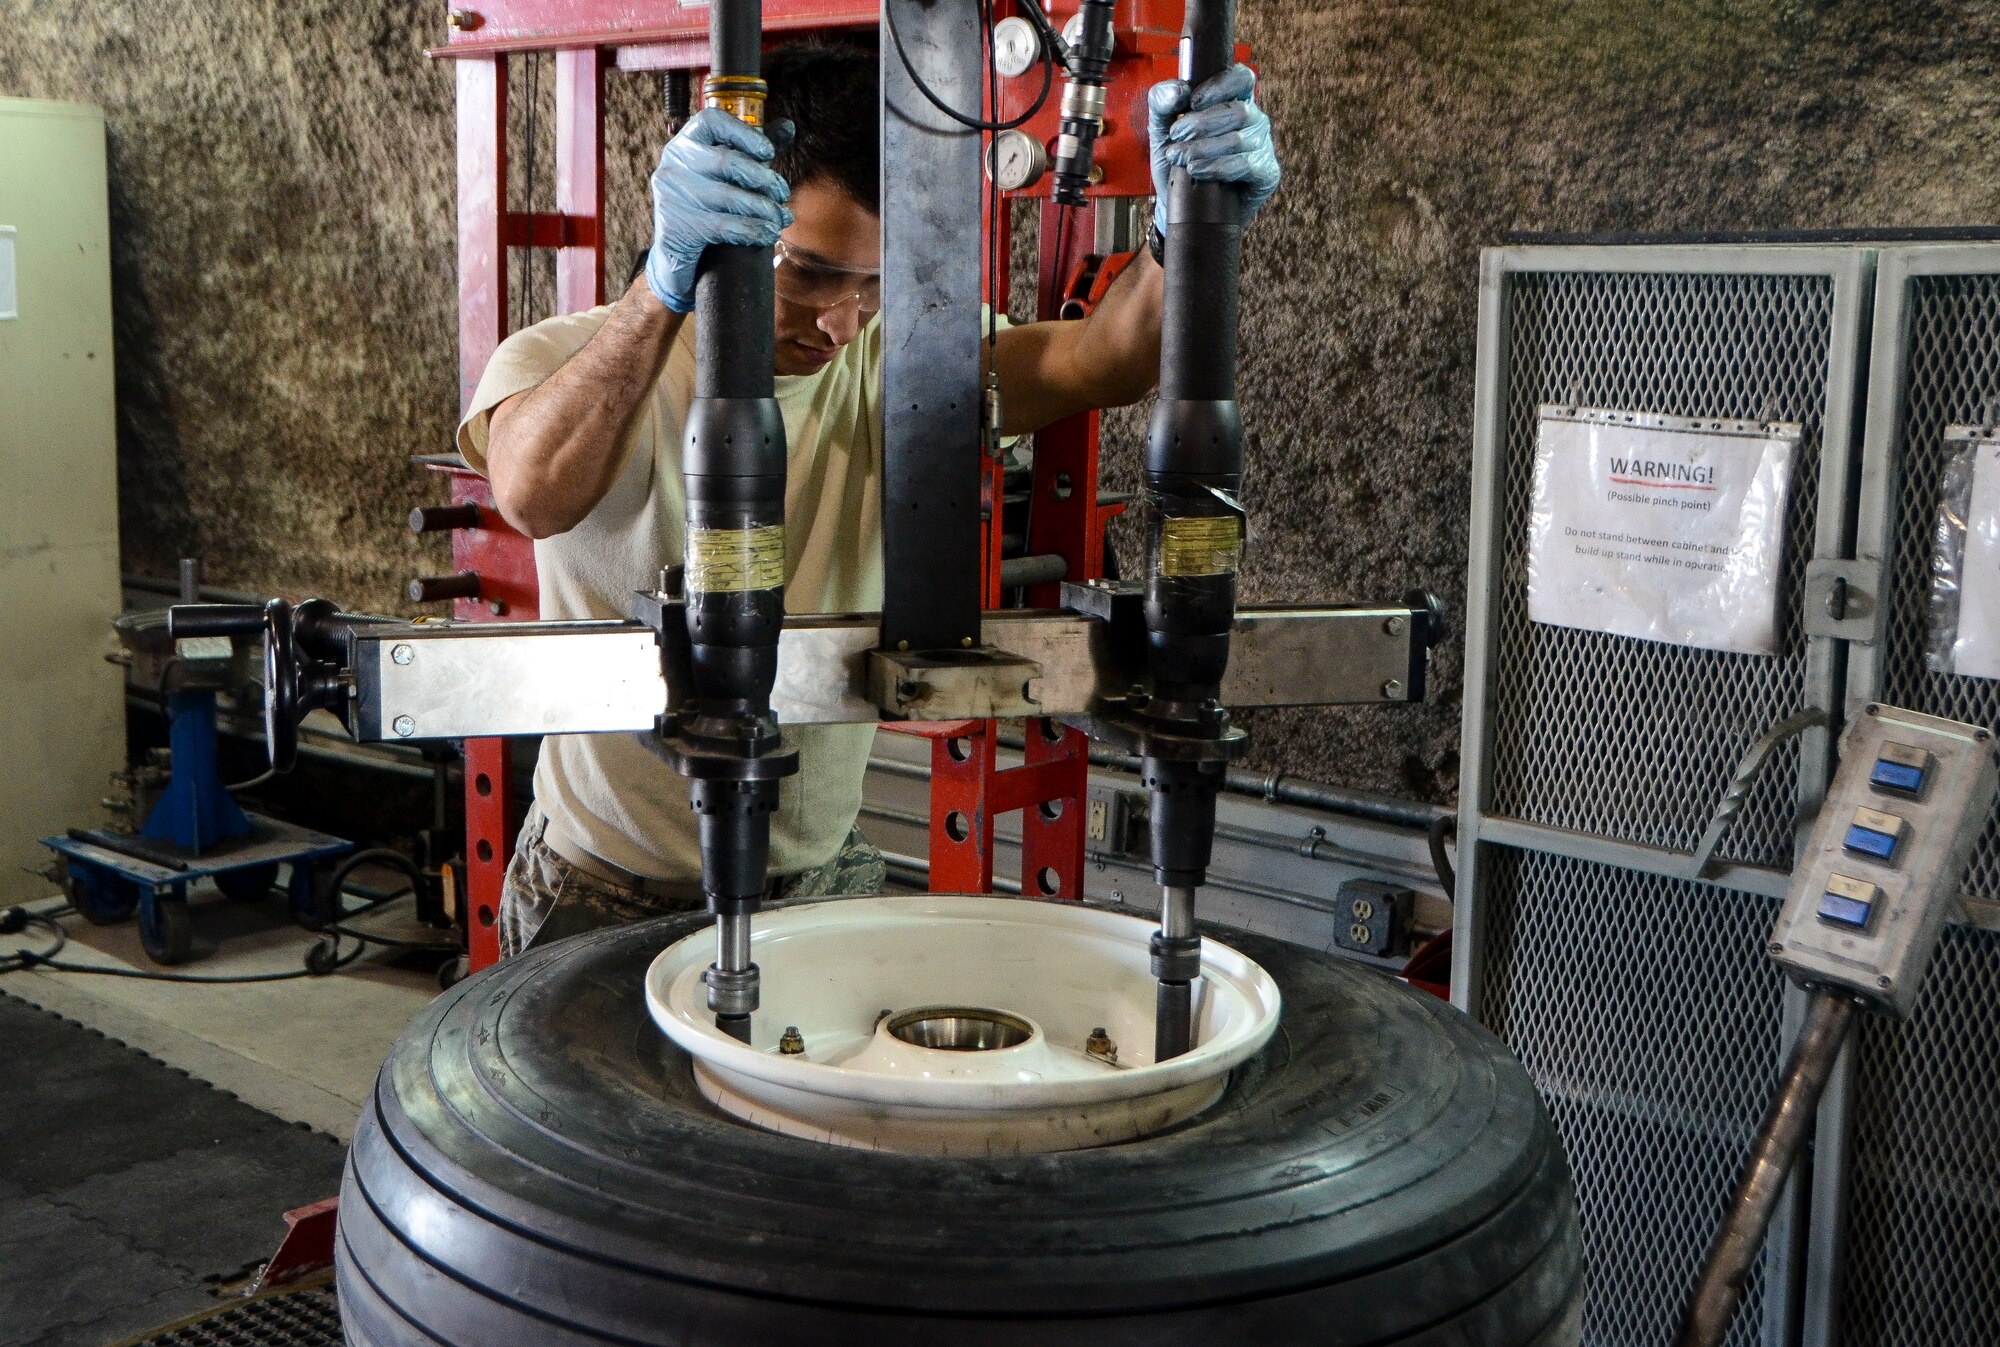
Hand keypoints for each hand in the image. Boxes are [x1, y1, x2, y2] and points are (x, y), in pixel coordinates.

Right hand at [644, 109, 793, 313]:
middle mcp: (673, 163)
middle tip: (783, 193)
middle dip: (764, 178)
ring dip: (764, 208)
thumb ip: (754, 150)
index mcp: (686, 142)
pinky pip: (723, 226)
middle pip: (727, 161)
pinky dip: (752, 230)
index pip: (711, 121)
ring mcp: (671, 195)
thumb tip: (789, 126)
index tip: (769, 152)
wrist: (676, 255)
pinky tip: (769, 234)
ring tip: (782, 218)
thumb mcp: (728, 175)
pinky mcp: (675, 227)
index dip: (743, 132)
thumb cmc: (709, 205)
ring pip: (728, 196)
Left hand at [1146, 63, 1280, 237]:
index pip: (1242, 78)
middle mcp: (1252, 120)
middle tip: (1177, 136)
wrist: (1178, 203)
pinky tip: (1197, 171)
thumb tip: (1179, 91)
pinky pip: (1247, 165)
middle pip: (1238, 111)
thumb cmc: (1176, 161)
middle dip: (1201, 124)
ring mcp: (1262, 146)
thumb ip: (1162, 101)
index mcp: (1233, 100)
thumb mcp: (1160, 128)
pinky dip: (1218, 168)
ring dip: (1203, 149)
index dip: (1220, 86)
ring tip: (1180, 158)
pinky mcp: (1266, 173)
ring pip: (1239, 140)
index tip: (1193, 102)